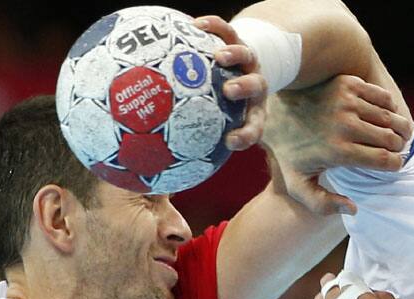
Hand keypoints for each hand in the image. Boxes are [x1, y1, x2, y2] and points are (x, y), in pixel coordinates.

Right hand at [194, 16, 267, 150]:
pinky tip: (196, 24)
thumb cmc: (218, 104)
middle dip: (243, 89)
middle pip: (256, 86)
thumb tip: (157, 159)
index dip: (245, 135)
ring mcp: (247, 61)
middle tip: (228, 91)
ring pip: (245, 55)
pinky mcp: (238, 39)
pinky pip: (226, 30)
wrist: (241, 65)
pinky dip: (215, 26)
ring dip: (234, 55)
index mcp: (251, 111)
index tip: (230, 141)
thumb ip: (191, 138)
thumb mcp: (211, 122)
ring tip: (218, 55)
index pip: (252, 127)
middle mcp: (253, 87)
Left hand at [263, 75, 413, 214]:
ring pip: (390, 116)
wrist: (272, 113)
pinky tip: (384, 116)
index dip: (395, 164)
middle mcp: (345, 124)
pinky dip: (389, 107)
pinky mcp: (347, 84)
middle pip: (391, 138)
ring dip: (398, 127)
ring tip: (396, 134)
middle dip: (399, 147)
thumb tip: (353, 208)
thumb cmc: (289, 153)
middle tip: (397, 150)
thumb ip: (323, 205)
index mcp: (338, 151)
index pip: (384, 159)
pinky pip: (382, 97)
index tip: (394, 165)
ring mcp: (347, 101)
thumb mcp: (298, 185)